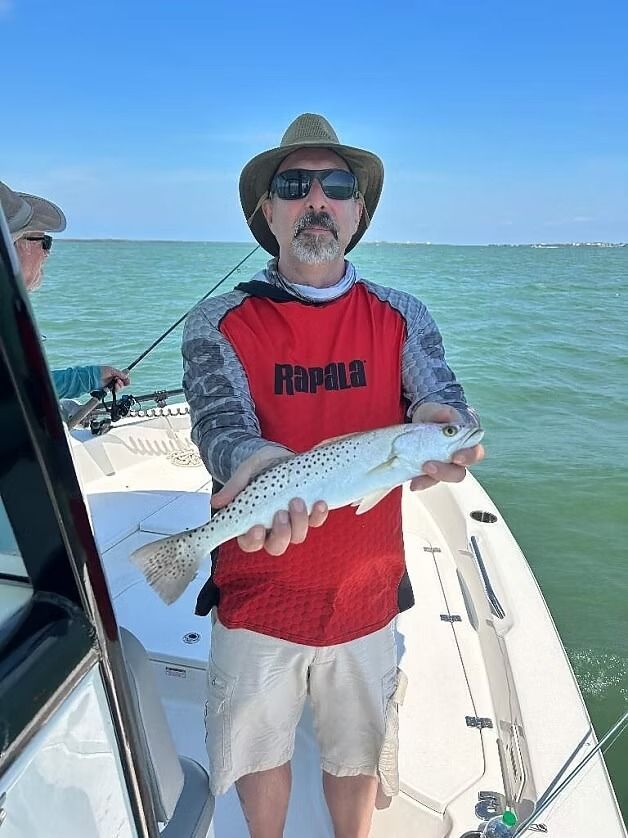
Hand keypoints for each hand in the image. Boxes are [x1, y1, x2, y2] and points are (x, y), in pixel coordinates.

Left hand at [101, 366, 129, 391]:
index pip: (123, 378)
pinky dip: (110, 389)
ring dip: (118, 387)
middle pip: (122, 384)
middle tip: (118, 381)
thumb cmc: (100, 371)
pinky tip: (108, 387)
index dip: (126, 380)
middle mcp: (113, 380)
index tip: (127, 381)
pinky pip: (111, 391)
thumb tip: (126, 376)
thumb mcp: (111, 370)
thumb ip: (120, 373)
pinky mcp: (107, 389)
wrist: (92, 377)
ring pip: (118, 389)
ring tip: (115, 384)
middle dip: (121, 383)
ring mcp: (110, 385)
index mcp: (114, 374)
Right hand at [211, 444, 328, 554]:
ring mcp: (292, 522)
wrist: (278, 455)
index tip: (256, 528)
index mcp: (251, 523)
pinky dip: (318, 515)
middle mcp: (271, 528)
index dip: (253, 540)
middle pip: (276, 546)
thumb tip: (215, 503)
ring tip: (298, 502)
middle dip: (281, 534)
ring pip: (297, 536)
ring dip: (299, 523)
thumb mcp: (245, 472)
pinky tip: (320, 503)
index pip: (250, 543)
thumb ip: (234, 487)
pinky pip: (316, 521)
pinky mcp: (309, 512)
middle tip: (280, 515)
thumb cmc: (258, 467)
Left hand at [410, 402, 484, 490]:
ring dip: (430, 480)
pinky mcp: (429, 472)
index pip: (475, 454)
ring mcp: (442, 467)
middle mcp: (457, 459)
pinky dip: (420, 483)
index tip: (456, 457)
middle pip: (458, 473)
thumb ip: (443, 412)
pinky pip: (426, 480)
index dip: (468, 457)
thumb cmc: (436, 417)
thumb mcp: (437, 410)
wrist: (421, 421)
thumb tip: (447, 415)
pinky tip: (413, 484)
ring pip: (441, 480)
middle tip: (429, 466)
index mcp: (466, 444)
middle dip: (445, 472)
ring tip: (417, 480)